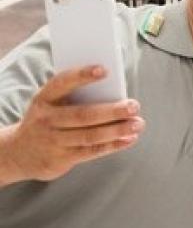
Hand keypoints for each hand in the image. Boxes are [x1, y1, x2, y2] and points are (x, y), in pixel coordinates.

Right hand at [0, 65, 144, 184]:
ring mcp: (53, 141)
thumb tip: (115, 93)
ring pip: (90, 136)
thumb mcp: (52, 104)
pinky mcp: (61, 158)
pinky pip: (92, 151)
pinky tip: (130, 138)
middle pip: (83, 114)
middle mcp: (47, 119)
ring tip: (138, 123)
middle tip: (134, 105)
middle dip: (112, 110)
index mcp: (44, 99)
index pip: (62, 83)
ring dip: (118, 130)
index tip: (104, 69)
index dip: (82, 76)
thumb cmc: (48, 120)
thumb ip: (76, 97)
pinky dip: (114, 145)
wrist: (19, 153)